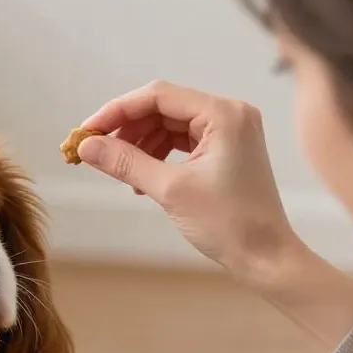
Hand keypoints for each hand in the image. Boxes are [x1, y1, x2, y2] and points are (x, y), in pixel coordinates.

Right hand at [79, 80, 300, 280]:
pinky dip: (159, 155)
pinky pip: (183, 141)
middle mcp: (230, 114)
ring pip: (171, 124)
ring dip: (141, 143)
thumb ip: (126, 162)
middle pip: (164, 107)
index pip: (158, 96)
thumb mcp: (170, 190)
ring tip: (121, 171)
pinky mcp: (227, 150)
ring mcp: (230, 131)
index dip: (117, 111)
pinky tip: (142, 178)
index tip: (87, 132)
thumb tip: (87, 147)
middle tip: (97, 151)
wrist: (265, 257)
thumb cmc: (229, 224)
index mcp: (223, 114)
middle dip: (128, 128)